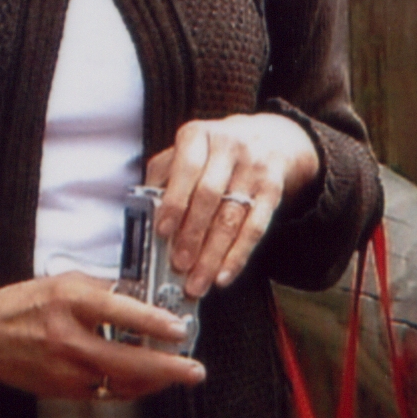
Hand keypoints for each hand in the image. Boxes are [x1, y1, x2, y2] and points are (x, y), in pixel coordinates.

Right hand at [0, 271, 205, 401]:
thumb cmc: (21, 306)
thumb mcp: (62, 282)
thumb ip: (101, 289)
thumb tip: (139, 297)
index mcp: (69, 303)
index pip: (120, 312)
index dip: (153, 321)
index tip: (179, 327)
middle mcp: (69, 338)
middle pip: (128, 360)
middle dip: (168, 368)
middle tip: (194, 369)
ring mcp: (66, 370)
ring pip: (121, 383)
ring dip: (155, 383)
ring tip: (177, 376)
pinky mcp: (64, 390)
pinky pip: (106, 393)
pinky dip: (130, 388)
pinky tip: (146, 382)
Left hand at [145, 112, 319, 299]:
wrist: (268, 138)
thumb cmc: (213, 151)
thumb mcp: (186, 149)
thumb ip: (163, 176)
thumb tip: (144, 215)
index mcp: (198, 135)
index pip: (186, 168)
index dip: (175, 201)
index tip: (162, 231)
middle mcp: (228, 147)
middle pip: (210, 197)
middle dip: (192, 235)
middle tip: (178, 266)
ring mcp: (254, 168)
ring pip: (232, 217)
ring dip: (213, 255)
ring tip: (197, 282)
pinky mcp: (273, 190)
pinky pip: (256, 228)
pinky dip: (238, 256)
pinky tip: (223, 276)